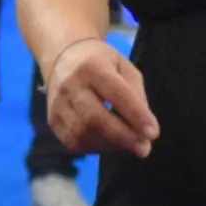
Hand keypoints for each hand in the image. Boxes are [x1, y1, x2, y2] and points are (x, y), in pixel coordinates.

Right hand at [45, 36, 155, 158]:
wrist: (63, 56)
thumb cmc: (101, 63)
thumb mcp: (124, 68)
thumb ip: (136, 95)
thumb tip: (145, 129)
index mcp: (93, 67)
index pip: (117, 94)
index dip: (136, 115)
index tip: (153, 133)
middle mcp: (71, 85)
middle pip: (95, 118)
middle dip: (123, 137)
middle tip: (144, 149)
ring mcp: (58, 104)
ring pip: (82, 134)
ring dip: (110, 145)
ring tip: (128, 145)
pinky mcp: (52, 120)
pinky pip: (72, 142)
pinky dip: (94, 148)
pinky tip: (109, 144)